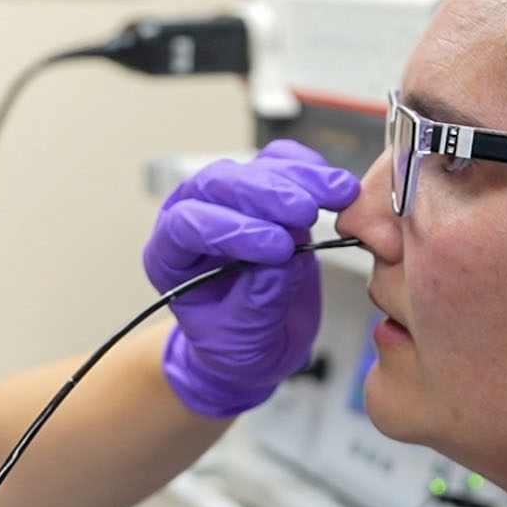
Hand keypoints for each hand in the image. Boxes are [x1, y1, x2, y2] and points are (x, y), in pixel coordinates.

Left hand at [141, 139, 359, 416]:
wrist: (263, 341)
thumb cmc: (238, 344)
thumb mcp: (244, 339)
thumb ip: (258, 301)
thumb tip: (284, 261)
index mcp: (170, 256)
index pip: (188, 224)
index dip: (231, 230)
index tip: (277, 248)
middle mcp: (195, 217)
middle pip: (219, 184)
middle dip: (265, 194)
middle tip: (305, 214)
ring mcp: (232, 200)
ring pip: (254, 168)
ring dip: (298, 177)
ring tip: (337, 195)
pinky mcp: (268, 191)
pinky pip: (282, 162)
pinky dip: (311, 169)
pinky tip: (337, 186)